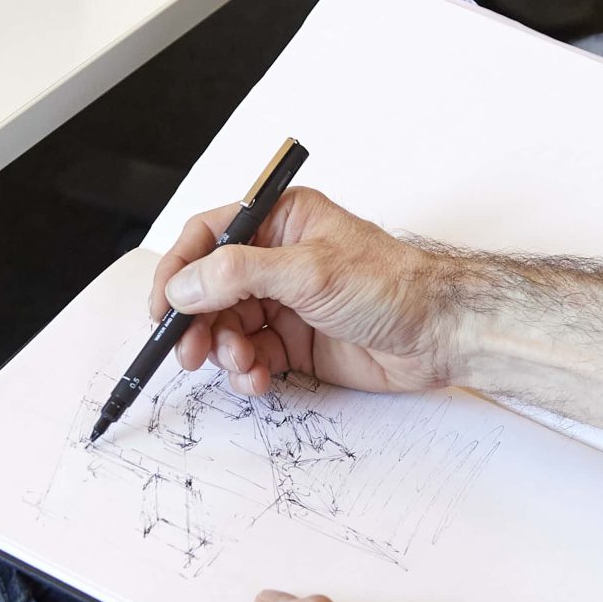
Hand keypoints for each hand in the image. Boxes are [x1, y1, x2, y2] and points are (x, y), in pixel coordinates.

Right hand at [150, 187, 456, 398]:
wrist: (439, 335)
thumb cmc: (393, 285)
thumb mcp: (310, 272)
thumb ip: (240, 275)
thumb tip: (185, 283)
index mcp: (281, 222)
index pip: (209, 237)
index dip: (179, 271)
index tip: (163, 308)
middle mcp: (277, 259)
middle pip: (209, 289)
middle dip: (196, 322)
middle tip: (190, 352)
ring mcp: (285, 302)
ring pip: (226, 327)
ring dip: (224, 351)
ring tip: (244, 365)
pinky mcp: (295, 342)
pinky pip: (251, 356)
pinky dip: (246, 372)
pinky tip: (259, 380)